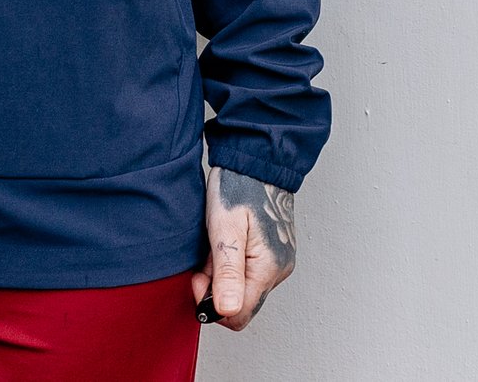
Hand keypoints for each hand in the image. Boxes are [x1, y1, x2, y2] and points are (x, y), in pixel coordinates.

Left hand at [191, 166, 296, 331]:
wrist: (256, 161)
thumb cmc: (240, 187)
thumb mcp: (225, 229)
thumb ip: (227, 273)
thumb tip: (227, 311)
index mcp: (268, 268)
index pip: (237, 315)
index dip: (211, 304)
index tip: (199, 277)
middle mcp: (278, 270)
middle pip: (239, 304)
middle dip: (216, 288)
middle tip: (205, 257)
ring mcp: (277, 263)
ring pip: (242, 289)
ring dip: (222, 275)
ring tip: (215, 245)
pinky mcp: (273, 255)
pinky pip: (248, 274)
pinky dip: (231, 265)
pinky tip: (225, 243)